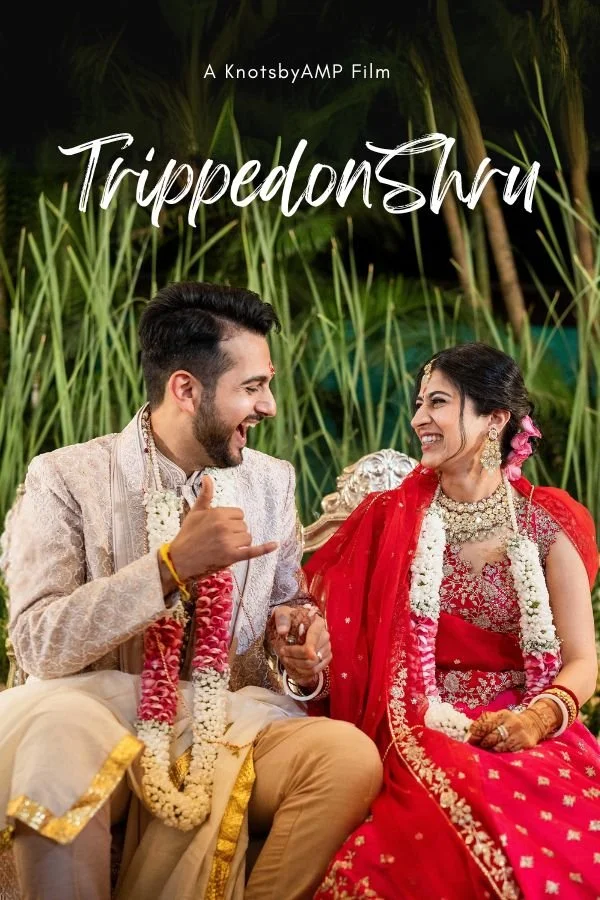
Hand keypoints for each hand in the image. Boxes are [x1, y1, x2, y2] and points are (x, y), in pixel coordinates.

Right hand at [159, 475, 278, 591]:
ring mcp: (229, 542)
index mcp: (218, 513)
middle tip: (218, 539)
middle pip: (244, 526)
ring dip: (239, 543)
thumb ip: (205, 495)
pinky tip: (275, 544)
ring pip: (247, 538)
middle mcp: (225, 526)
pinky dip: (265, 548)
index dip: (232, 521)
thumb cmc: (187, 534)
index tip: (220, 527)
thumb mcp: (195, 512)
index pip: (239, 514)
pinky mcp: (232, 556)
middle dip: (235, 532)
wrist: (179, 559)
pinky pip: (253, 551)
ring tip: (223, 547)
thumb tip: (207, 477)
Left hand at [268, 605, 331, 687]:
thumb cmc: (290, 617)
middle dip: (294, 660)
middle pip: (311, 658)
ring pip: (313, 666)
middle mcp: (325, 636)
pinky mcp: (326, 657)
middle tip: (283, 656)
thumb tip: (283, 631)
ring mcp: (327, 648)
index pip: (310, 646)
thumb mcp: (283, 612)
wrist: (297, 621)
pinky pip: (316, 670)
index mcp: (318, 624)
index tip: (282, 650)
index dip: (295, 652)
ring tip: (287, 660)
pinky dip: (303, 671)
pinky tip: (294, 664)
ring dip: (298, 667)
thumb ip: (282, 618)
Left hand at [468, 701, 559, 751]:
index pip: (486, 725)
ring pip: (499, 747)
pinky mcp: (525, 745)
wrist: (532, 725)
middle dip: (481, 743)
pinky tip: (496, 754)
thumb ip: (484, 722)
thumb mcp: (497, 717)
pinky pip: (508, 752)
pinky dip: (500, 753)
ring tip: (485, 751)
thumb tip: (469, 732)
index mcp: (502, 715)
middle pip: (491, 737)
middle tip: (476, 747)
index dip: (475, 734)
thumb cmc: (508, 722)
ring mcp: (519, 735)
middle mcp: (512, 723)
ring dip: (490, 750)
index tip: (468, 740)